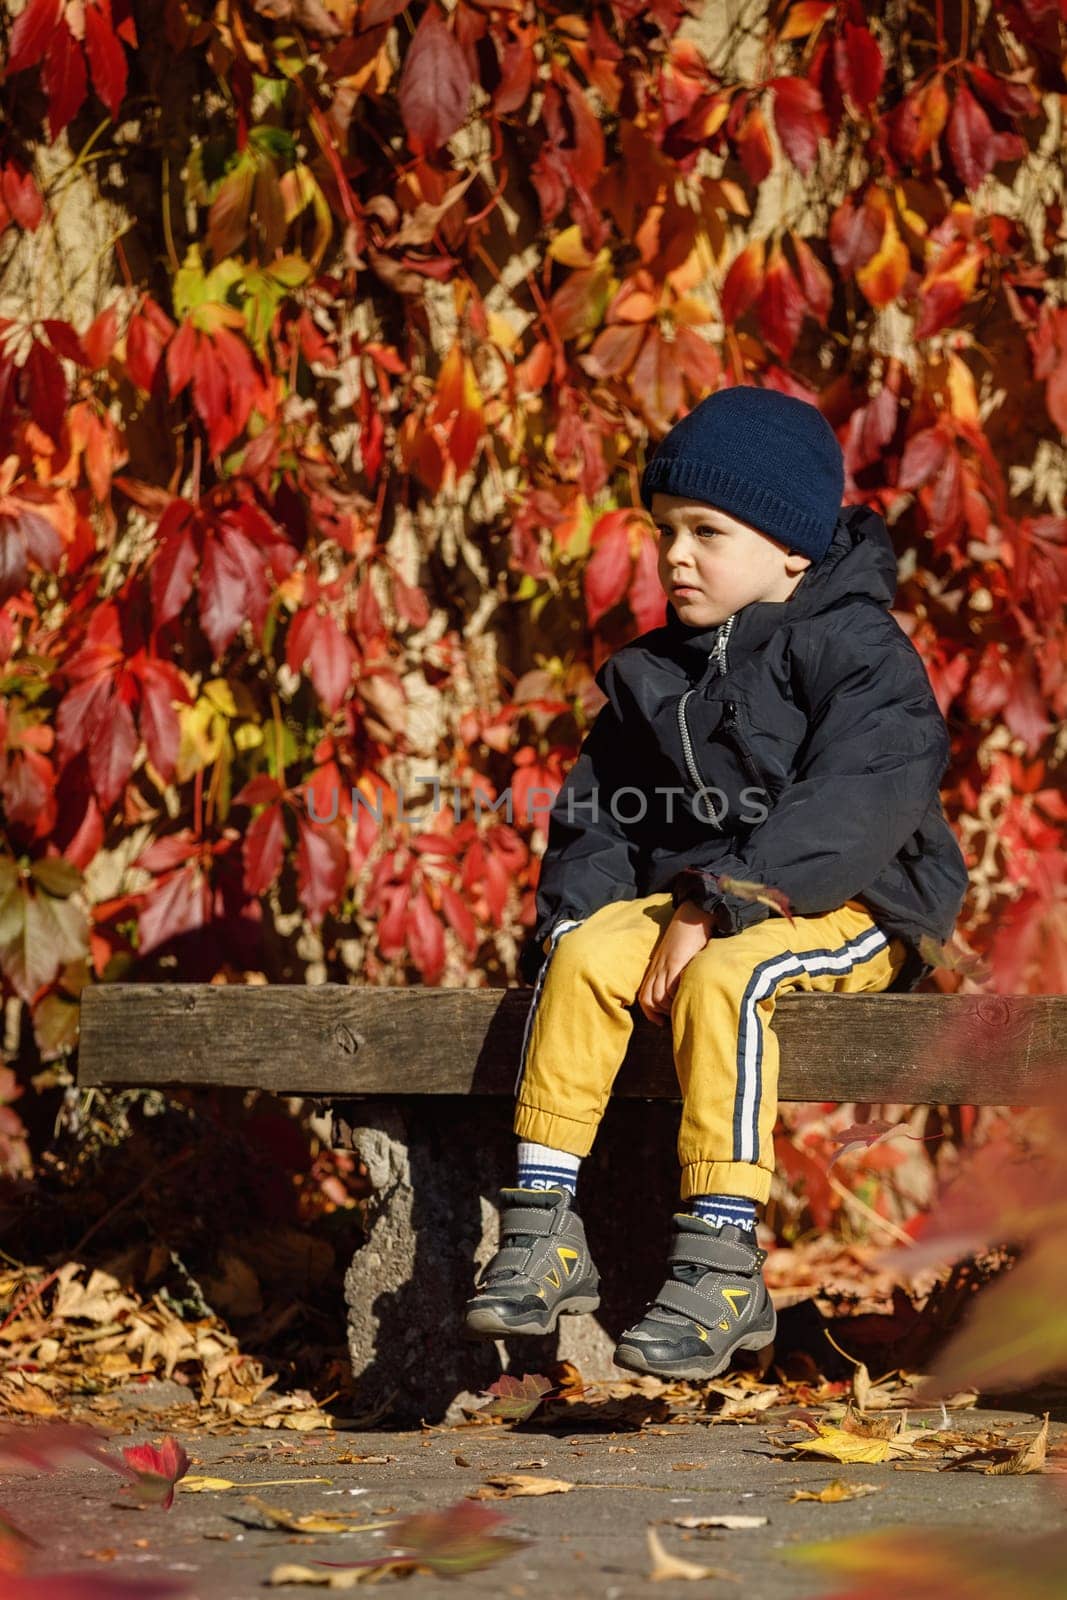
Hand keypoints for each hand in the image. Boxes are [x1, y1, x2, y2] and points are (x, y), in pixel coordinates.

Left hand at [637, 902, 713, 1026]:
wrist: (694, 913)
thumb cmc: (691, 934)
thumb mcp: (680, 955)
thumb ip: (678, 971)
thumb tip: (685, 990)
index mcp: (657, 966)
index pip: (644, 996)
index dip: (651, 1012)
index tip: (662, 1021)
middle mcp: (657, 967)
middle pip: (648, 998)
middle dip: (660, 1013)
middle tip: (674, 1017)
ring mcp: (665, 964)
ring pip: (658, 995)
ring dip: (670, 1006)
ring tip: (683, 1006)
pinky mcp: (675, 960)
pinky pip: (670, 985)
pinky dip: (677, 995)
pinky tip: (687, 995)